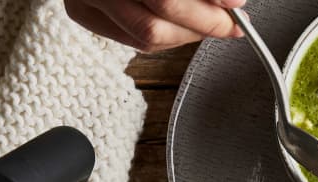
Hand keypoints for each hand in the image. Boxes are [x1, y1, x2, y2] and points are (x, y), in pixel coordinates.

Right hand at [65, 0, 246, 51]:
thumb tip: (230, 0)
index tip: (235, 4)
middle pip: (160, 14)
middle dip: (205, 22)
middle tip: (231, 21)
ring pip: (149, 36)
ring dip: (189, 35)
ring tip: (212, 23)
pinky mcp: (82, 14)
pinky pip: (135, 42)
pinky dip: (168, 39)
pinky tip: (184, 27)